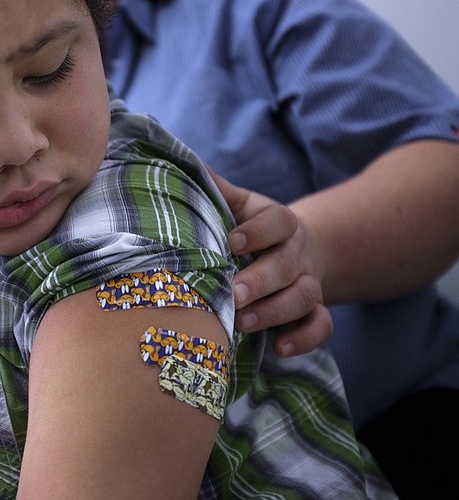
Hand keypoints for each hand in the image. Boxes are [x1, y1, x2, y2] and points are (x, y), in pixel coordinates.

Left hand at [207, 168, 332, 356]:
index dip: (259, 232)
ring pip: (304, 298)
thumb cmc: (253, 227)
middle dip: (261, 281)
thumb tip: (189, 164)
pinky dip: (305, 338)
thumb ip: (218, 189)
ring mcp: (308, 283)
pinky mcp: (313, 310)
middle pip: (287, 266)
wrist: (296, 248)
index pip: (278, 222)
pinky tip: (279, 347)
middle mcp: (297, 254)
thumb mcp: (240, 205)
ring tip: (242, 322)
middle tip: (234, 293)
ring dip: (274, 312)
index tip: (232, 241)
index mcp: (279, 223)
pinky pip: (321, 326)